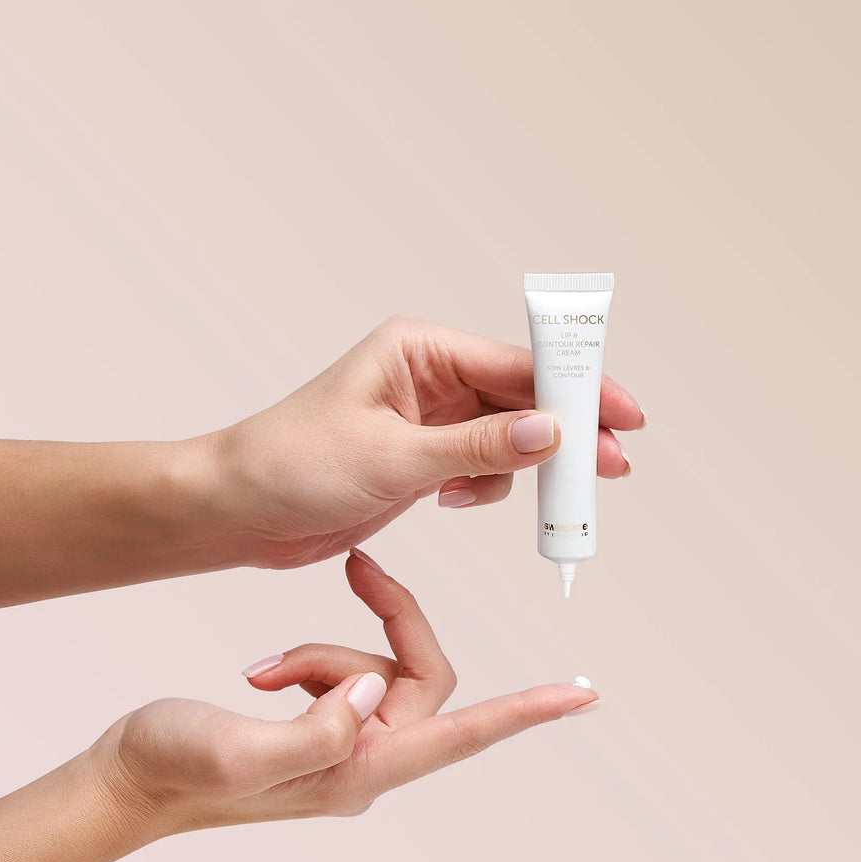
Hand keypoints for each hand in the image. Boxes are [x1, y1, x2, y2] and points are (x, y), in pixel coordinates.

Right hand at [93, 549, 598, 832]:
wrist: (126, 781)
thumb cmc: (172, 770)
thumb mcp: (236, 751)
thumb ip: (318, 725)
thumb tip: (373, 687)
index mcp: (360, 770)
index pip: (464, 732)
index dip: (527, 712)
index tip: (581, 694)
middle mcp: (367, 758)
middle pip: (417, 673)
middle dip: (380, 629)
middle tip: (346, 584)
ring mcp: (347, 743)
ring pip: (373, 665)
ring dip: (322, 651)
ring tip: (261, 670)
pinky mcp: (325, 725)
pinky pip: (342, 671)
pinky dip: (308, 658)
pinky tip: (262, 674)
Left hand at [208, 315, 642, 567]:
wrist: (237, 511)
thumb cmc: (289, 465)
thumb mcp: (392, 457)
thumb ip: (477, 446)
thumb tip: (551, 432)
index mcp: (420, 351)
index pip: (517, 365)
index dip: (577, 389)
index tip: (624, 413)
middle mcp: (429, 377)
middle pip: (523, 400)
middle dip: (566, 433)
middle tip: (611, 465)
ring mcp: (429, 419)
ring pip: (509, 437)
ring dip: (522, 468)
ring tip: (523, 498)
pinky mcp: (424, 457)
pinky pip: (483, 466)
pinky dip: (486, 486)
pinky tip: (457, 500)